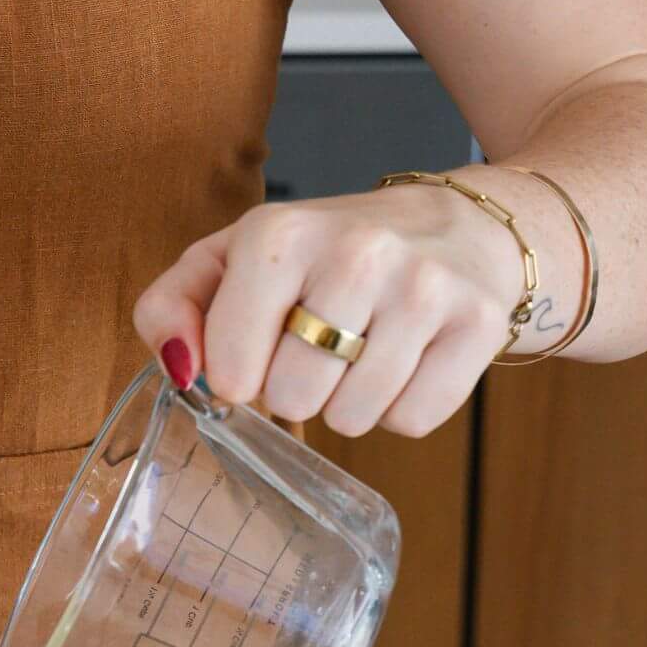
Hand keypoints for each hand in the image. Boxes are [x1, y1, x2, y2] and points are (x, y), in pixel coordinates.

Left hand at [133, 179, 524, 437]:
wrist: (456, 227)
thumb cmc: (320, 258)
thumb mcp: (229, 263)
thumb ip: (168, 309)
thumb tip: (179, 369)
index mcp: (279, 234)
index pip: (231, 370)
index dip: (238, 377)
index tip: (259, 348)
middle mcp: (357, 252)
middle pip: (294, 399)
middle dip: (296, 391)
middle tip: (319, 347)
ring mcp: (424, 287)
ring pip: (353, 419)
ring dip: (348, 404)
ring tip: (363, 350)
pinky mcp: (477, 323)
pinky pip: (411, 420)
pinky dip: (400, 407)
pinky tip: (407, 358)